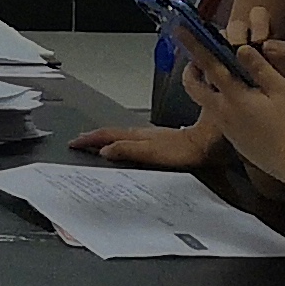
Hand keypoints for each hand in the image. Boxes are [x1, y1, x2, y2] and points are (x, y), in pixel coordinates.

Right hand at [73, 120, 223, 170]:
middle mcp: (144, 134)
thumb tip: (104, 150)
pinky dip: (125, 143)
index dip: (89, 138)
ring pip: (124, 135)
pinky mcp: (164, 142)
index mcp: (137, 135)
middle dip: (95, 136)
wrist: (209, 143)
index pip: (107, 135)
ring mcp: (154, 137)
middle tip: (81, 140)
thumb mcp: (151, 152)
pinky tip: (129, 147)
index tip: (75, 142)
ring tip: (99, 143)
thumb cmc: (186, 149)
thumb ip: (127, 150)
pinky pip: (136, 141)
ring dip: (109, 139)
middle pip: (113, 133)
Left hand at [180, 34, 284, 180]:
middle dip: (191, 70)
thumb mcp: (282, 90)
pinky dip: (219, 102)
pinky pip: (218, 116)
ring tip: (222, 75)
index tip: (181, 31)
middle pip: (194, 88)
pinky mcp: (234, 140)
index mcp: (234, 97)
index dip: (193, 46)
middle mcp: (223, 114)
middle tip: (199, 58)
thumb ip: (259, 68)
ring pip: (205, 102)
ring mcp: (227, 129)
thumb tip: (241, 48)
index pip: (208, 66)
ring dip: (206, 86)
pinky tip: (240, 101)